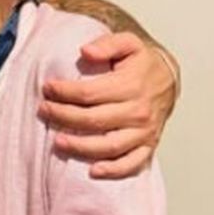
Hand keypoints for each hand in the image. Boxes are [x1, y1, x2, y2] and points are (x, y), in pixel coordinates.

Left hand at [39, 31, 177, 178]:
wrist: (169, 80)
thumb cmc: (142, 63)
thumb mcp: (128, 43)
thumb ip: (107, 44)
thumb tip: (85, 52)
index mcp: (132, 85)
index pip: (89, 93)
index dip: (64, 92)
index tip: (48, 89)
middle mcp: (139, 111)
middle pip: (93, 120)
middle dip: (63, 116)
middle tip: (44, 111)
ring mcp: (144, 132)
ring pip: (108, 146)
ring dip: (80, 147)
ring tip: (57, 142)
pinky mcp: (148, 146)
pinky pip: (131, 164)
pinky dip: (113, 170)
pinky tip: (93, 171)